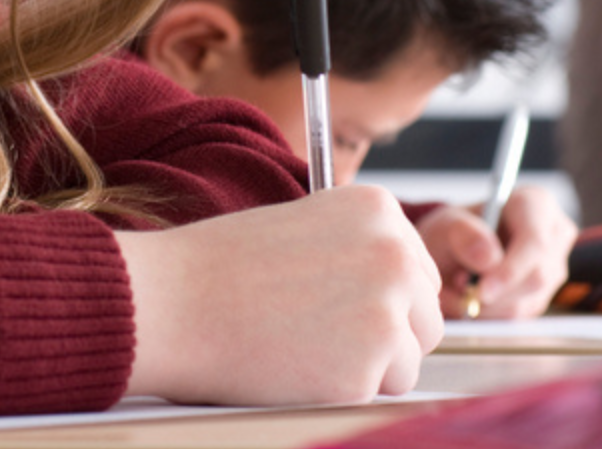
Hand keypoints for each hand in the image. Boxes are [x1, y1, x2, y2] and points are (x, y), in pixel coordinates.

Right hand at [117, 185, 443, 405]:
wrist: (175, 303)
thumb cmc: (221, 269)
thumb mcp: (304, 227)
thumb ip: (357, 251)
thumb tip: (397, 292)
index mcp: (378, 209)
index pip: (418, 269)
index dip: (380, 295)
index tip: (341, 301)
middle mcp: (395, 254)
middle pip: (426, 316)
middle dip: (386, 334)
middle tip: (323, 332)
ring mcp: (387, 311)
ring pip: (409, 360)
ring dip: (367, 365)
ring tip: (305, 344)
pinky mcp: (369, 367)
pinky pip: (376, 392)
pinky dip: (340, 389)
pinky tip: (296, 363)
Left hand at [417, 187, 576, 319]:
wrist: (452, 252)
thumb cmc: (454, 231)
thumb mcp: (446, 224)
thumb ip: (463, 235)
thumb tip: (489, 258)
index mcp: (536, 204)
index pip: (536, 242)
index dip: (511, 270)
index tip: (481, 291)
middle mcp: (554, 235)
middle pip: (538, 277)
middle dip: (497, 294)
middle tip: (460, 293)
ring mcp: (554, 267)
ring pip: (529, 301)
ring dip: (489, 307)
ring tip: (461, 288)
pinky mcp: (545, 295)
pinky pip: (521, 316)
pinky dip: (492, 315)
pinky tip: (474, 297)